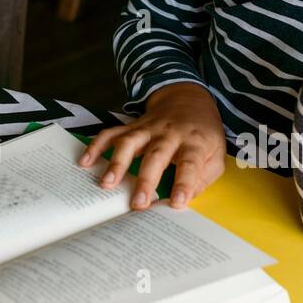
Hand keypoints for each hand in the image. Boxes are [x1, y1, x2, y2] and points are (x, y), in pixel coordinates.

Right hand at [79, 83, 226, 209]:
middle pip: (157, 155)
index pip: (190, 164)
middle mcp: (169, 133)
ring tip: (106, 183)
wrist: (188, 99)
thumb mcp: (216, 153)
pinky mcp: (132, 126)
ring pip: (130, 142)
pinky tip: (85, 161)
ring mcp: (148, 128)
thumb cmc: (203, 134)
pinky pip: (111, 133)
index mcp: (194, 142)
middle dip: (146, 179)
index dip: (184, 183)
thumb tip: (186, 197)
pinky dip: (96, 145)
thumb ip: (205, 177)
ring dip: (117, 162)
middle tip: (137, 203)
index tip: (177, 203)